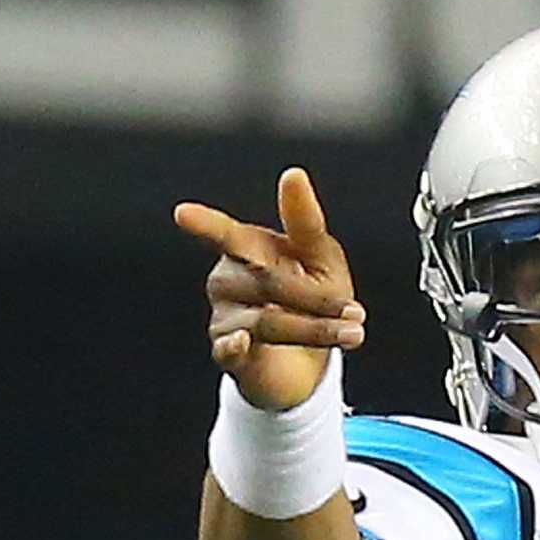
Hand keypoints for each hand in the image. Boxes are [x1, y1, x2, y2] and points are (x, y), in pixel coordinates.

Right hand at [174, 167, 363, 411]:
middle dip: (316, 298)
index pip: (229, 236)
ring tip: (352, 333)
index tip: (183, 214)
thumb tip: (293, 174)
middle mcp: (228, 281)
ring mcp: (225, 318)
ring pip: (265, 319)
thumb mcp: (320, 258)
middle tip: (356, 312)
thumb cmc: (313, 300)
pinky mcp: (229, 354)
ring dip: (313, 328)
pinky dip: (234, 346)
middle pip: (267, 282)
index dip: (207, 225)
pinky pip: (228, 349)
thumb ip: (305, 221)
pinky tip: (242, 342)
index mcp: (246, 250)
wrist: (309, 364)